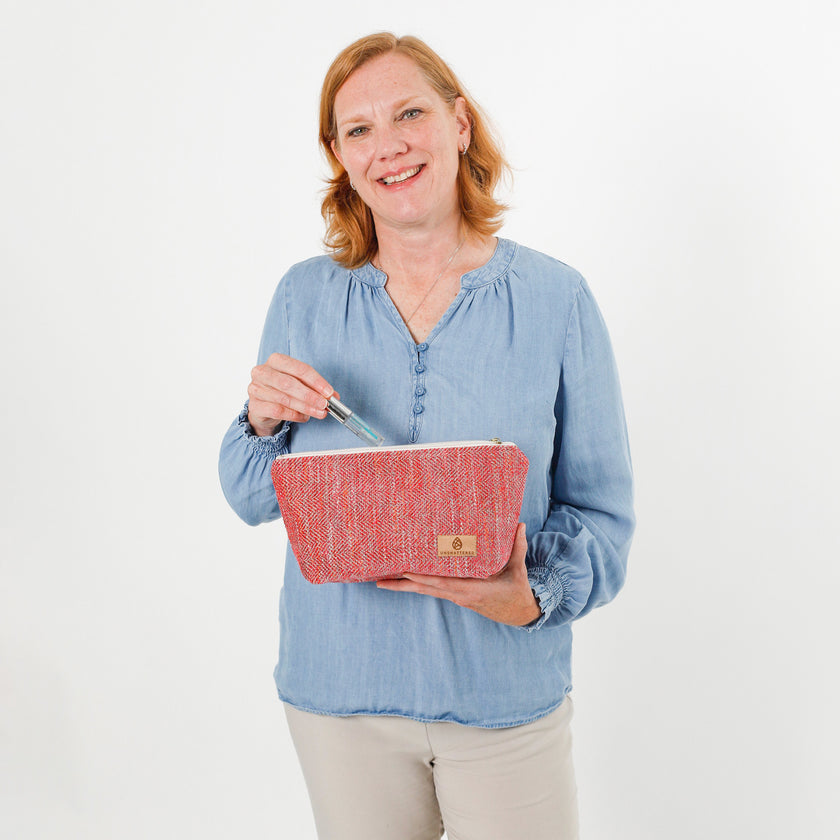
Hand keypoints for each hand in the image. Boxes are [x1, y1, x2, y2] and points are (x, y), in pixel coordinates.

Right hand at [246, 353, 334, 436]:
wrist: (264, 407)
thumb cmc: (284, 391)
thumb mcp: (301, 385)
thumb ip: (316, 389)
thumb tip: (334, 396)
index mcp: (276, 360)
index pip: (299, 368)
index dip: (316, 381)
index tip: (329, 392)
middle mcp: (263, 372)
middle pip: (289, 383)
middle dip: (310, 395)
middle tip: (324, 404)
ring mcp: (256, 388)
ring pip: (284, 398)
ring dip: (305, 407)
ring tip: (319, 413)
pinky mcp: (254, 405)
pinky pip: (277, 410)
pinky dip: (294, 415)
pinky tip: (304, 417)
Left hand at [376, 524, 540, 626]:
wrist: (519, 613)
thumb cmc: (517, 590)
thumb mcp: (519, 570)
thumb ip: (518, 547)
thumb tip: (520, 524)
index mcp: (472, 590)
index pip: (442, 584)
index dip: (423, 578)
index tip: (405, 571)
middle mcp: (459, 595)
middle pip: (426, 589)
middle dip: (402, 585)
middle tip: (378, 579)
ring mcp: (456, 596)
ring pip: (425, 591)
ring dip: (403, 586)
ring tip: (381, 580)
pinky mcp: (456, 595)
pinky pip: (432, 590)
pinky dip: (416, 585)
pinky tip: (403, 579)